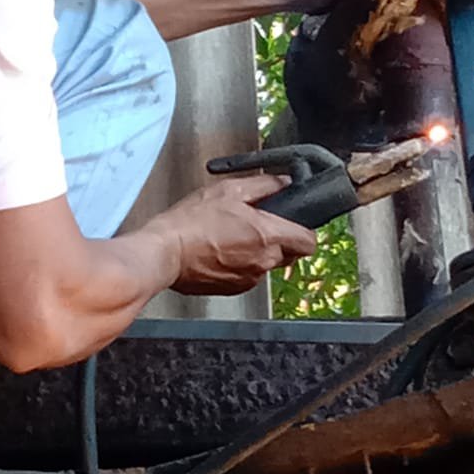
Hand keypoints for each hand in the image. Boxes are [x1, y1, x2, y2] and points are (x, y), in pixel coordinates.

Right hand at [145, 174, 316, 295]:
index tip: (293, 222)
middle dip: (279, 239)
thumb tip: (284, 183)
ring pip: (267, 264)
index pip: (309, 242)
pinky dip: (240, 263)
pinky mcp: (233, 289)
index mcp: (268, 236)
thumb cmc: (191, 222)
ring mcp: (249, 279)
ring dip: (257, 251)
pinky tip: (220, 249)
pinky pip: (247, 275)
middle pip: (290, 253)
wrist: (164, 253)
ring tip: (230, 235)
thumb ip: (264, 186)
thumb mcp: (229, 190)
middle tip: (256, 224)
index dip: (304, 230)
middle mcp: (263, 261)